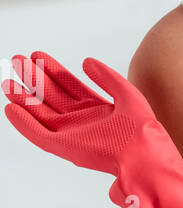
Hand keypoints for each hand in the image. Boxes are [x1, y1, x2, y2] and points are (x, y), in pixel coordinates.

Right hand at [2, 51, 157, 176]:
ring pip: (40, 113)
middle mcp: (81, 121)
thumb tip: (86, 61)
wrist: (143, 152)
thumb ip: (106, 76)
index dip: (52, 70)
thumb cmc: (141, 127)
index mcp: (96, 109)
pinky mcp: (64, 147)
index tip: (37, 55)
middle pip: (51, 96)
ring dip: (23, 98)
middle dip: (34, 79)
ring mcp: (71, 134)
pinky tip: (11, 108)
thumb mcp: (126, 92)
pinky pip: (37, 134)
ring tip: (7, 81)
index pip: (68, 86)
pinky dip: (23, 123)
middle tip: (16, 60)